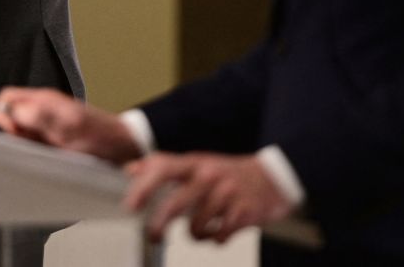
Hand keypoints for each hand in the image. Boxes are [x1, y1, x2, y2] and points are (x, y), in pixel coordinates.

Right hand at [0, 87, 142, 163]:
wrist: (124, 146)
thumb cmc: (100, 136)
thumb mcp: (69, 126)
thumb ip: (39, 115)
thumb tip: (9, 110)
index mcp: (43, 100)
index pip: (6, 98)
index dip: (3, 116)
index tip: (16, 134)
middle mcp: (42, 109)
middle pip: (9, 115)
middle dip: (12, 134)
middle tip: (31, 147)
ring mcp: (47, 124)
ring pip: (19, 131)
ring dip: (25, 145)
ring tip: (45, 153)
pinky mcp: (52, 139)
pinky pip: (32, 143)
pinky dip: (34, 152)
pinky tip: (50, 158)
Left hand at [124, 152, 292, 242]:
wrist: (273, 178)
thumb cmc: (228, 174)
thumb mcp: (195, 164)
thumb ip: (163, 167)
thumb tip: (130, 169)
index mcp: (194, 164)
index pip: (162, 168)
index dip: (143, 186)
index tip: (130, 206)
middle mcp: (209, 176)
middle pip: (176, 204)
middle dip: (160, 224)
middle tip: (153, 235)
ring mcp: (227, 194)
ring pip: (197, 226)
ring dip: (195, 234)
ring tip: (201, 229)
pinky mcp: (243, 212)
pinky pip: (219, 236)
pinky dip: (215, 239)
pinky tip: (219, 231)